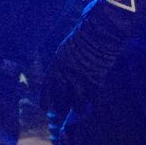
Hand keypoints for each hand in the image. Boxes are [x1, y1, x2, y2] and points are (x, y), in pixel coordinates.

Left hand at [45, 2, 128, 118]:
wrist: (100, 32)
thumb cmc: (84, 37)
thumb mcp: (66, 50)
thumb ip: (62, 65)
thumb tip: (61, 77)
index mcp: (56, 67)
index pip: (47, 89)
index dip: (46, 101)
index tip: (46, 108)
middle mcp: (65, 77)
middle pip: (60, 102)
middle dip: (61, 109)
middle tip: (63, 112)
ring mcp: (81, 81)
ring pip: (77, 106)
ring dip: (78, 108)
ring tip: (80, 108)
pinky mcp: (96, 83)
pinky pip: (94, 101)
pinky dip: (94, 104)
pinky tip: (93, 105)